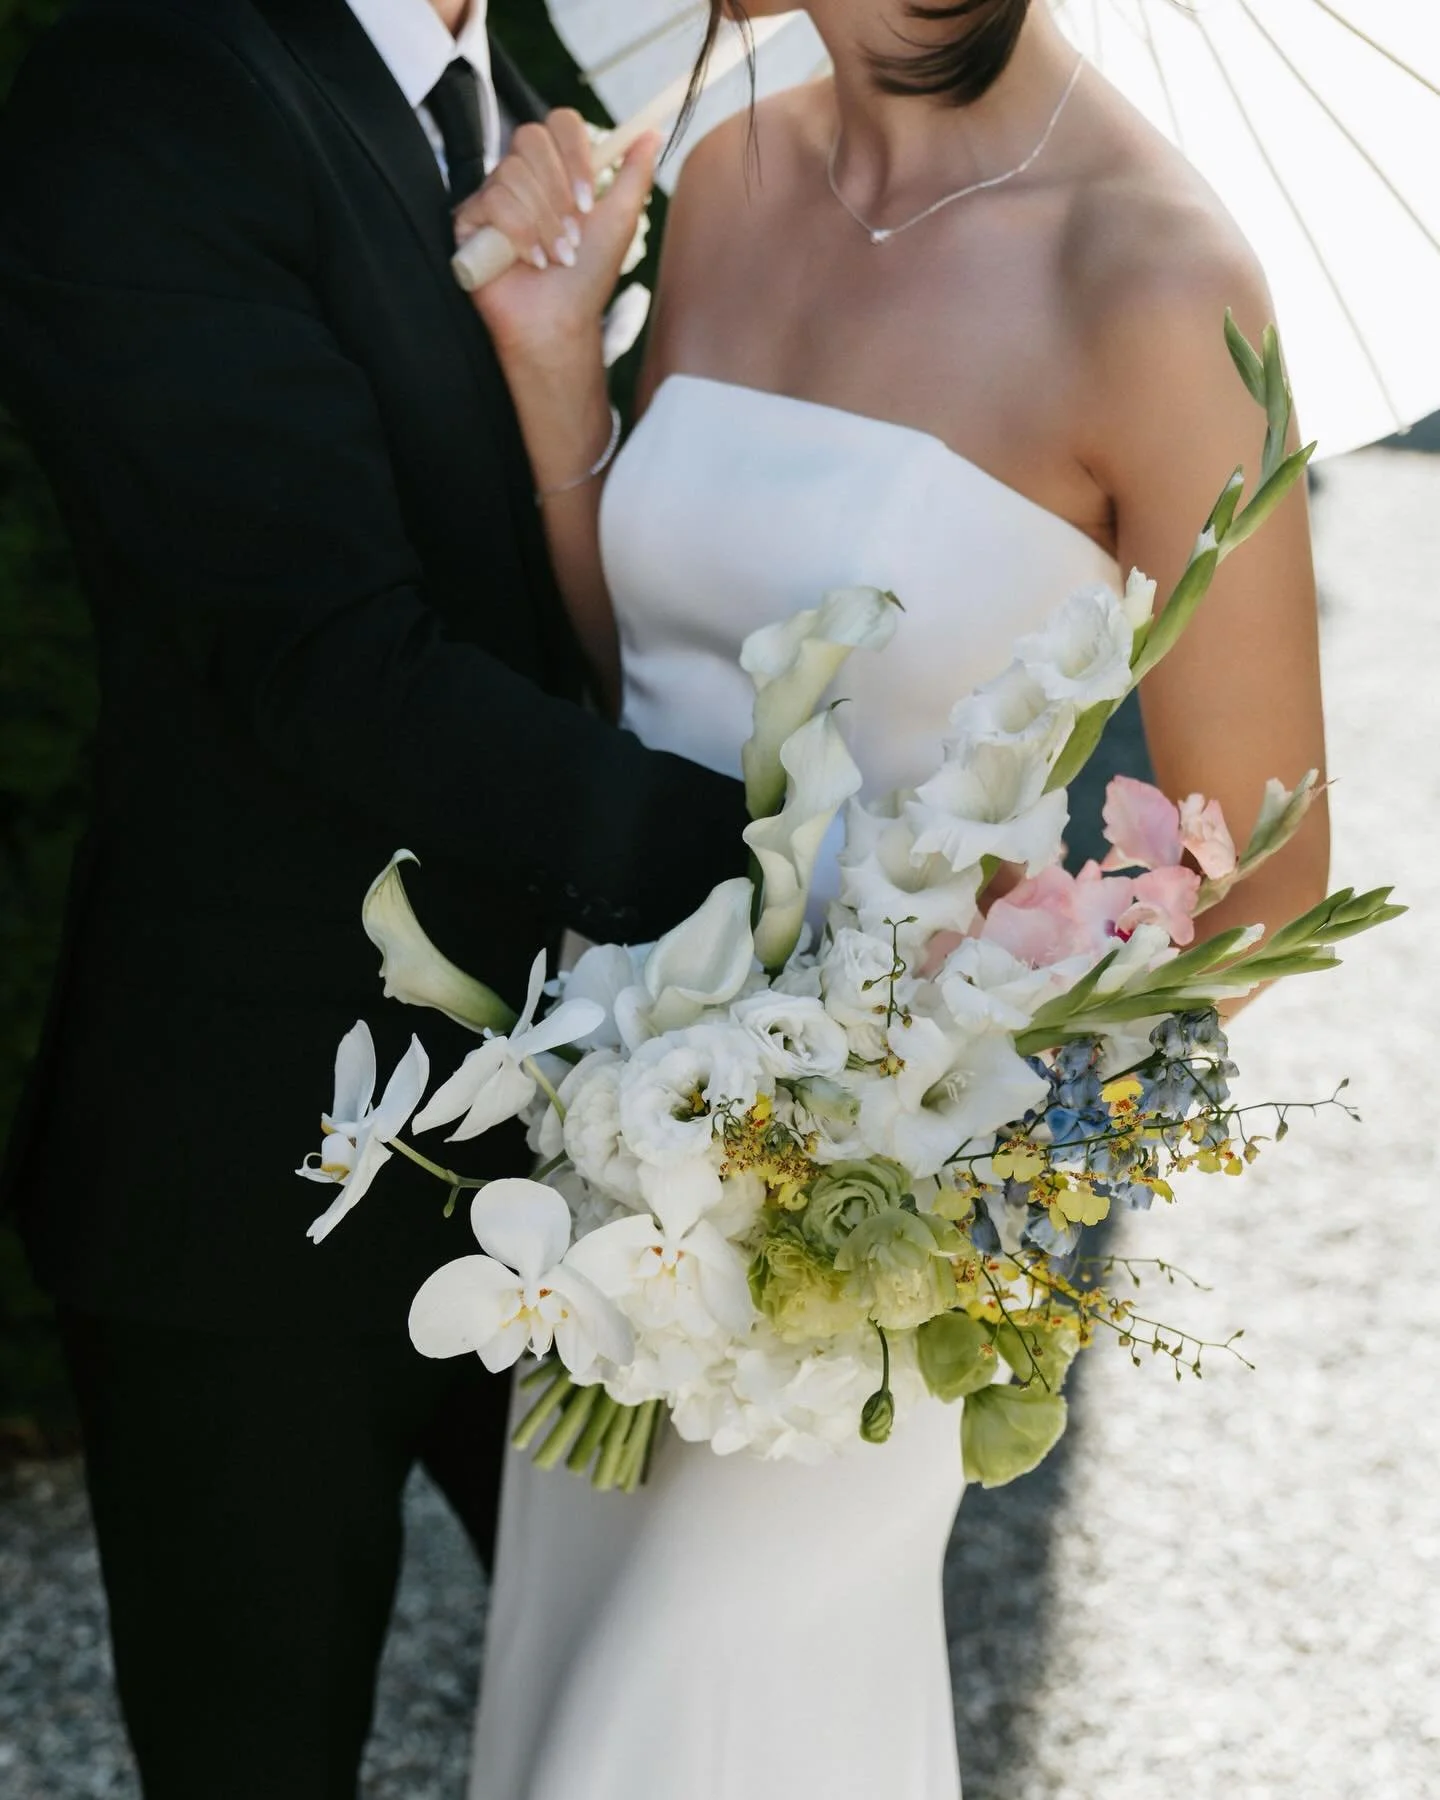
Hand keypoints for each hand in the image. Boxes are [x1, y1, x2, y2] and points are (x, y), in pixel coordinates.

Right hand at [455, 113, 660, 368]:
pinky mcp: (468, 220)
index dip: (576, 153)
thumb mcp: (621, 219)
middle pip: (531, 139)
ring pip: (512, 173)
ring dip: (544, 222)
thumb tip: (653, 132)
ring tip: (556, 257)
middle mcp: (522, 176)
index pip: (560, 123)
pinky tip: (531, 261)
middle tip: (574, 236)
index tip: (591, 199)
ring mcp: (492, 195)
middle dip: (559, 192)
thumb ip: (635, 173)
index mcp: (556, 169)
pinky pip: (492, 202)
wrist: (559, 321)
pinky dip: (520, 235)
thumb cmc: (588, 277)